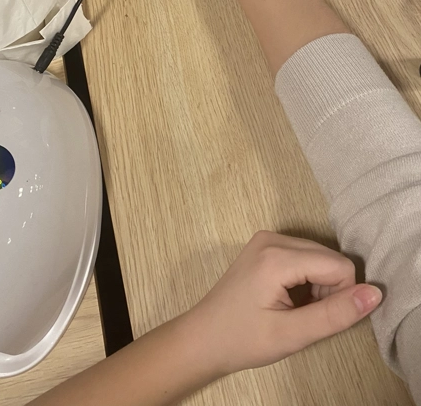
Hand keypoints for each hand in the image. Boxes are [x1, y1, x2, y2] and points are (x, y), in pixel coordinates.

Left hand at [184, 231, 381, 378]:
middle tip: (304, 315)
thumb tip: (374, 294)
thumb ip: (335, 313)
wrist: (203, 338)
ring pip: (319, 255)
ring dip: (319, 284)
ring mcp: (267, 238)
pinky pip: (304, 254)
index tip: (318, 317)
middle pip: (330, 257)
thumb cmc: (242, 339)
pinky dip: (307, 277)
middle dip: (330, 289)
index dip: (341, 296)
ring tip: (294, 308)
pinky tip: (287, 297)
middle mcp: (273, 238)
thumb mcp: (292, 334)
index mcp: (277, 256)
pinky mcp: (265, 244)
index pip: (339, 265)